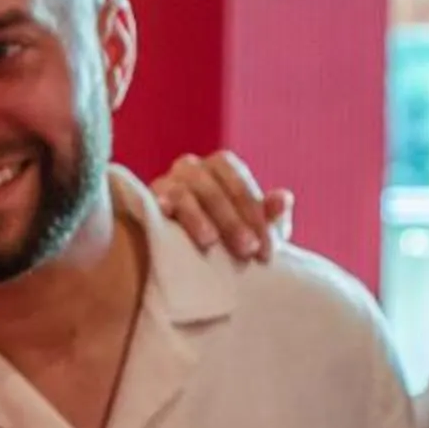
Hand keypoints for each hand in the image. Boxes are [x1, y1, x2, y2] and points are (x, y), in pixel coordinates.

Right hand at [150, 150, 291, 260]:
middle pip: (211, 185)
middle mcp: (191, 168)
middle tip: (246, 250)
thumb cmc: (230, 241)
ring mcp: (165, 183)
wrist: (191, 259)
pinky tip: (168, 223)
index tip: (265, 250)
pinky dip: (161, 207)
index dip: (254, 214)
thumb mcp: (256, 233)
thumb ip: (272, 217)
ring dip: (198, 216)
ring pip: (182, 192)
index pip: (238, 182)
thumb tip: (282, 199)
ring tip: (210, 242)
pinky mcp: (146, 204)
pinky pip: (152, 202)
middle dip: (231, 218)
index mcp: (221, 167)